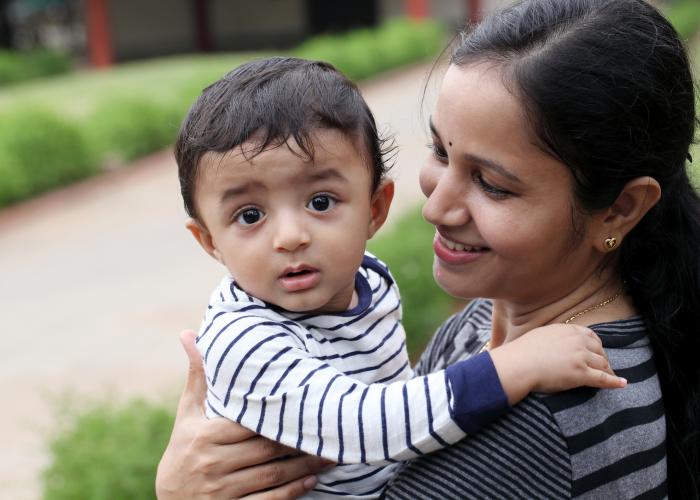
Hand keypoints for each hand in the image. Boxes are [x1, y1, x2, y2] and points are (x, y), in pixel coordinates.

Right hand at [155, 330, 330, 498]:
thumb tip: (189, 333)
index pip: (249, 423)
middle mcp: (212, 463)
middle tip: (329, 429)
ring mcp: (222, 491)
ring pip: (272, 475)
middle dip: (299, 440)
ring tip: (330, 454)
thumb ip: (197, 377)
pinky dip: (293, 492)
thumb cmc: (184, 449)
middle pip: (266, 449)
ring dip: (304, 466)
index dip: (279, 416)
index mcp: (204, 436)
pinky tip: (312, 480)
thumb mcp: (188, 415)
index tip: (305, 405)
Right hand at [489, 324, 625, 405]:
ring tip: (612, 377)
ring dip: (607, 370)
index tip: (596, 352)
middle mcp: (577, 341)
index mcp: (567, 330)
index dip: (595, 345)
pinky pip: (603, 378)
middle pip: (598, 349)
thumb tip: (556, 342)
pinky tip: (622, 384)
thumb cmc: (522, 352)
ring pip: (602, 363)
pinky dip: (614, 382)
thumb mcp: (540, 335)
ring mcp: (580, 357)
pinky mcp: (581, 374)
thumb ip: (554, 336)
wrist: (517, 365)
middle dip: (602, 358)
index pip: (590, 335)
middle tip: (603, 366)